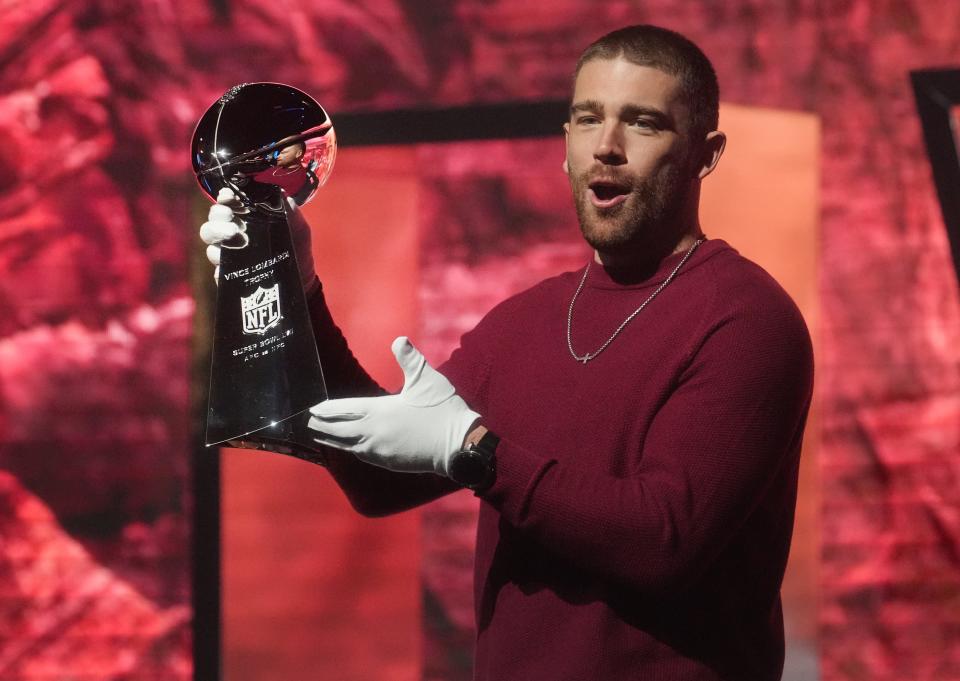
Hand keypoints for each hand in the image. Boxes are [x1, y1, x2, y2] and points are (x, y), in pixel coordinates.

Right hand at [198, 188, 317, 292]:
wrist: (302, 280)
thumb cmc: (297, 249)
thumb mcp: (298, 227)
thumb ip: (290, 210)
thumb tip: (282, 194)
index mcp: (247, 219)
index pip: (228, 204)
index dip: (224, 197)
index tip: (228, 196)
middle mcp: (234, 235)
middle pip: (213, 221)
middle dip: (217, 215)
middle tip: (230, 217)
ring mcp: (230, 255)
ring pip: (210, 242)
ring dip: (217, 234)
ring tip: (233, 235)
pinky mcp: (230, 276)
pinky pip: (217, 269)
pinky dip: (220, 263)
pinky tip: (228, 261)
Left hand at [308, 337, 479, 474]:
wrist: (459, 445)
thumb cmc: (442, 410)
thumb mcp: (427, 379)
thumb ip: (409, 359)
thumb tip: (399, 340)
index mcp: (379, 411)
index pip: (344, 410)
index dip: (327, 410)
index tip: (312, 409)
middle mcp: (373, 433)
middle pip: (339, 430)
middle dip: (322, 426)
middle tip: (307, 422)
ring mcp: (380, 451)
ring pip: (348, 446)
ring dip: (332, 440)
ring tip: (319, 435)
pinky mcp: (389, 462)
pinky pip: (362, 455)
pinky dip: (350, 450)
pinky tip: (349, 448)